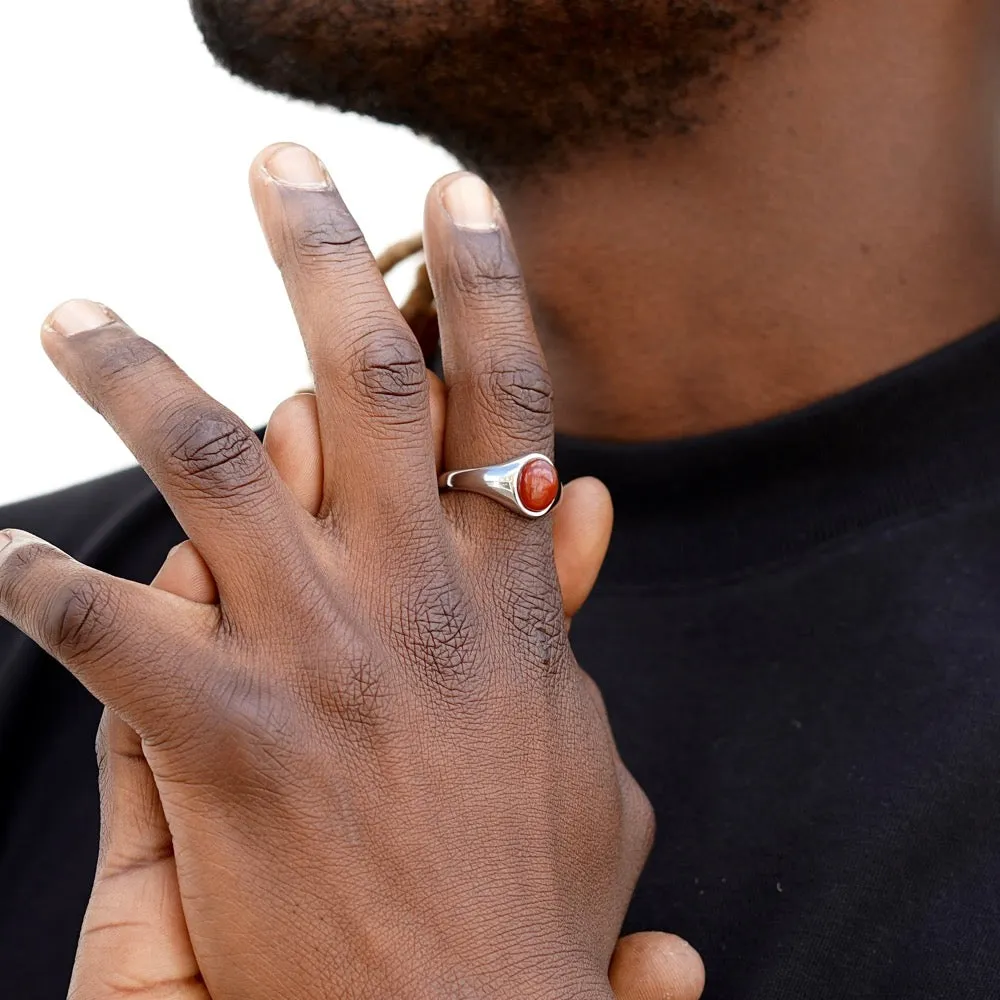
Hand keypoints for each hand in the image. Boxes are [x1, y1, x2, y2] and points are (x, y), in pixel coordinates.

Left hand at [2, 143, 694, 999]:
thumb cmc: (531, 887)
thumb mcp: (585, 743)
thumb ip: (570, 616)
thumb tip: (578, 505)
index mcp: (505, 596)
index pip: (502, 400)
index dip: (488, 284)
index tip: (458, 192)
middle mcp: (414, 599)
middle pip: (362, 384)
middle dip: (319, 257)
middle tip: (278, 165)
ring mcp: (318, 664)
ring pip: (212, 475)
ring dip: (137, 377)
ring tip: (74, 309)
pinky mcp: (229, 748)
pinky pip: (115, 640)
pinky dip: (48, 588)